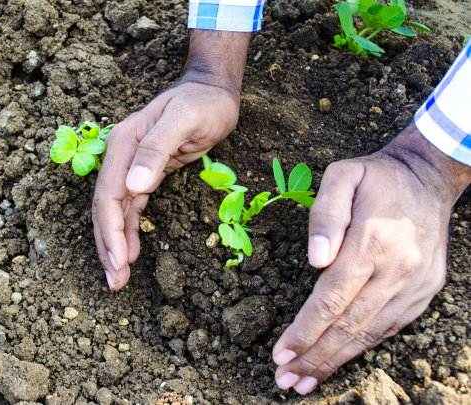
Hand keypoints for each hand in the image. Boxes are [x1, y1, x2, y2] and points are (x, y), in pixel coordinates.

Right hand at [92, 30, 251, 289]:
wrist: (210, 89)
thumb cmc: (202, 103)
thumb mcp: (184, 120)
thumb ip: (157, 150)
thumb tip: (134, 187)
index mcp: (124, 145)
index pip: (108, 195)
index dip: (111, 230)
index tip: (119, 261)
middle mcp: (121, 157)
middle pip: (105, 208)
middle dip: (108, 246)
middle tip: (115, 282)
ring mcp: (130, 166)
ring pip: (115, 212)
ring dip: (115, 244)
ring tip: (119, 277)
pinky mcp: (145, 173)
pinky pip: (130, 207)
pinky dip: (128, 230)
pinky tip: (132, 251)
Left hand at [272, 123, 470, 394]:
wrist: (428, 179)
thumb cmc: (376, 178)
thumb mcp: (343, 176)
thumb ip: (326, 214)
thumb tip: (315, 261)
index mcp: (372, 241)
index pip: (331, 298)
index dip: (305, 330)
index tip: (281, 353)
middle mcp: (396, 269)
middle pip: (348, 324)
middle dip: (314, 356)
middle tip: (285, 381)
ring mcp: (414, 284)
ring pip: (370, 333)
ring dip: (335, 360)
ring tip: (304, 381)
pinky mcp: (424, 292)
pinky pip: (389, 328)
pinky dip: (362, 348)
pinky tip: (339, 360)